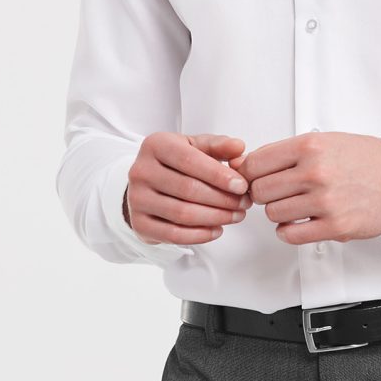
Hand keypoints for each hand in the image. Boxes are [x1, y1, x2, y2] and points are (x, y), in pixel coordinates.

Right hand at [126, 132, 252, 245]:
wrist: (148, 182)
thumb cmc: (177, 162)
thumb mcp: (195, 146)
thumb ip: (218, 145)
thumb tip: (239, 147)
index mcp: (156, 145)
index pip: (190, 160)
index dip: (218, 175)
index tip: (242, 185)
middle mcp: (141, 171)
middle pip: (188, 189)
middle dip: (222, 199)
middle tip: (244, 203)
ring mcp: (137, 199)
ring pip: (182, 213)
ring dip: (215, 217)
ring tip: (236, 216)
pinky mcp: (139, 224)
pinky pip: (173, 235)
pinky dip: (199, 235)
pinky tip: (217, 230)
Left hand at [238, 132, 380, 244]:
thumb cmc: (365, 158)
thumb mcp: (327, 140)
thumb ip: (290, 152)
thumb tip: (250, 165)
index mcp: (310, 146)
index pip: (255, 163)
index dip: (250, 172)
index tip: (253, 177)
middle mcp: (315, 172)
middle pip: (260, 191)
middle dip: (264, 193)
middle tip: (277, 192)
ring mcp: (324, 201)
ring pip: (273, 214)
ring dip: (279, 212)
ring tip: (295, 204)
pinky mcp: (334, 227)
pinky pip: (290, 235)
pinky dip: (289, 231)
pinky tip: (300, 221)